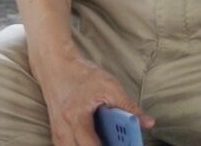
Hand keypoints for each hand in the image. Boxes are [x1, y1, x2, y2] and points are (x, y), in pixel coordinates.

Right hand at [32, 47, 153, 145]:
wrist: (53, 64)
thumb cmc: (80, 73)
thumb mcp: (109, 86)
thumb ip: (129, 107)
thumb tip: (148, 123)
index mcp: (76, 116)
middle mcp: (63, 127)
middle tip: (115, 143)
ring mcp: (57, 130)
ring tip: (104, 141)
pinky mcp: (56, 130)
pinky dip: (79, 145)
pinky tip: (92, 140)